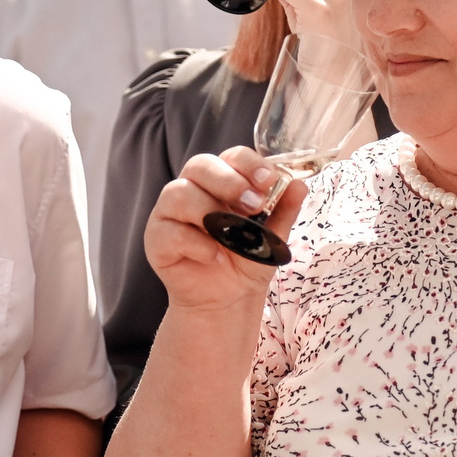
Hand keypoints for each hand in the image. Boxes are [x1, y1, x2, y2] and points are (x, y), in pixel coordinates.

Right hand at [144, 146, 306, 312]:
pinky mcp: (157, 239)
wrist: (227, 300)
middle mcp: (192, 188)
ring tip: (232, 235)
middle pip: (199, 165)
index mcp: (222, 179)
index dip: (248, 163)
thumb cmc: (246, 260)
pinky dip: (197, 244)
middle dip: (228, 182)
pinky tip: (216, 257)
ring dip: (209, 211)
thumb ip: (283, 210)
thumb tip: (300, 186)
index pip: (231, 156)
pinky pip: (171, 232)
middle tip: (253, 205)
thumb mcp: (272, 237)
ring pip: (179, 193)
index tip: (268, 179)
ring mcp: (170, 212)